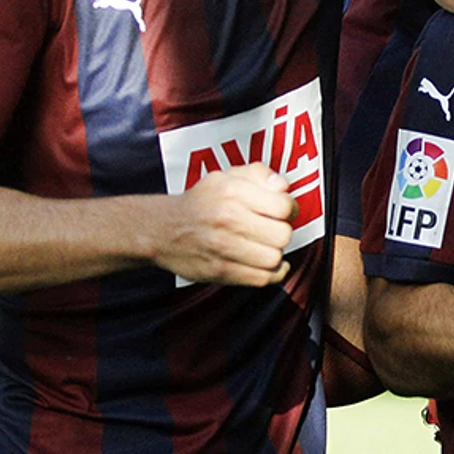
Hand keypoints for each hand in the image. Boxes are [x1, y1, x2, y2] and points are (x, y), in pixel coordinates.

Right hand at [156, 164, 295, 285]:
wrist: (163, 229)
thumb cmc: (201, 202)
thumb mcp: (227, 176)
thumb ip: (260, 175)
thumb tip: (283, 186)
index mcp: (233, 192)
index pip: (284, 206)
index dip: (290, 209)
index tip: (284, 211)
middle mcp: (228, 219)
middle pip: (283, 235)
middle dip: (282, 232)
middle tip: (273, 229)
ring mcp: (223, 248)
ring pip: (274, 259)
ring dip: (275, 253)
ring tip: (266, 246)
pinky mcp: (220, 271)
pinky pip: (261, 279)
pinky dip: (271, 273)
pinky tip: (267, 264)